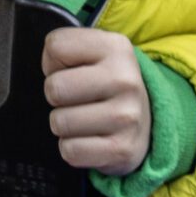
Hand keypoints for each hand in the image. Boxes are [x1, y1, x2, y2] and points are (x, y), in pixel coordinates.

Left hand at [43, 29, 150, 176]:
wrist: (146, 123)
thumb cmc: (106, 84)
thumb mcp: (94, 52)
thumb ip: (65, 47)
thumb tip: (49, 69)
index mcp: (116, 48)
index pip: (55, 46)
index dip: (54, 62)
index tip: (72, 71)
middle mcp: (126, 80)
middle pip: (54, 88)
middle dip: (56, 96)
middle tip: (75, 99)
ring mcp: (126, 117)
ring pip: (59, 122)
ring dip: (64, 125)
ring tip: (83, 120)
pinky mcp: (122, 150)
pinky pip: (70, 150)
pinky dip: (72, 148)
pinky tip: (89, 140)